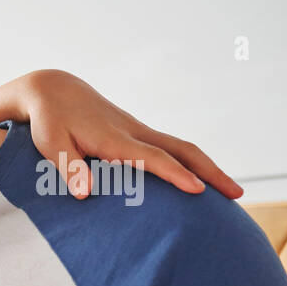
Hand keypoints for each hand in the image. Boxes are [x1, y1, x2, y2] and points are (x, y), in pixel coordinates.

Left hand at [21, 69, 242, 199]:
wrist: (54, 91)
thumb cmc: (50, 121)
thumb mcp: (51, 144)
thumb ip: (69, 167)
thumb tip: (84, 194)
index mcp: (113, 137)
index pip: (152, 157)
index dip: (175, 174)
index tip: (198, 190)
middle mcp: (133, 132)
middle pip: (182, 149)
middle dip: (210, 171)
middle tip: (236, 194)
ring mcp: (138, 131)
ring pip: (181, 147)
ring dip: (207, 167)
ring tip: (229, 192)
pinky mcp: (136, 133)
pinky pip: (170, 148)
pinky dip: (190, 162)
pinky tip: (199, 180)